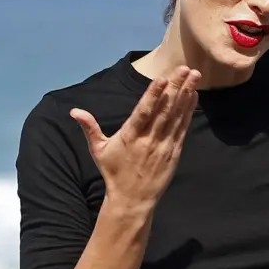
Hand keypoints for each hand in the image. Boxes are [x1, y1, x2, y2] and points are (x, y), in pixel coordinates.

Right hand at [70, 66, 200, 211]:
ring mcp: (164, 145)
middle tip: (184, 69)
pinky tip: (193, 96)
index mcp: (130, 136)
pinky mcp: (174, 152)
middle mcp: (149, 139)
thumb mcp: (98, 150)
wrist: (133, 199)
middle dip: (176, 88)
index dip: (153, 95)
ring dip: (186, 95)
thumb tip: (74, 111)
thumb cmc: (114, 172)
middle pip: (164, 110)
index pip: (143, 112)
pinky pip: (182, 128)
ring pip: (176, 116)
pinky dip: (188, 111)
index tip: (162, 79)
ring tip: (194, 76)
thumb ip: (90, 128)